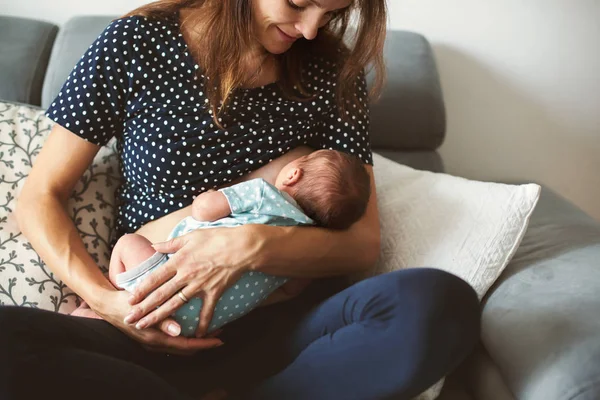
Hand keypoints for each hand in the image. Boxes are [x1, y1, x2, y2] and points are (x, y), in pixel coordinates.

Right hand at [92, 288, 223, 354]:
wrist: (106, 304)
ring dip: (197, 339)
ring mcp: (153, 341)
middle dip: (204, 343)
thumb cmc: (126, 303)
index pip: (187, 345)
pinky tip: (193, 326)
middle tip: (220, 333)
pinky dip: (187, 336)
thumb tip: (179, 331)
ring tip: (211, 329)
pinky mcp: (152, 336)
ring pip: (181, 345)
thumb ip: (162, 320)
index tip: (220, 340)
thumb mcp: (143, 308)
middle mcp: (155, 343)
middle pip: (186, 348)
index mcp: (155, 338)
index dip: (205, 344)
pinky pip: (174, 340)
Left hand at [124, 224, 264, 337]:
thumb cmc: (217, 237)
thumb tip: (154, 246)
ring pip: (176, 305)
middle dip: (143, 309)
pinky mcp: (214, 292)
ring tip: (147, 326)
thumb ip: (171, 244)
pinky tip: (197, 334)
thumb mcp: (191, 236)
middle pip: (160, 295)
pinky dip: (203, 323)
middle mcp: (186, 275)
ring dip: (160, 317)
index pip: (155, 278)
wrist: (241, 246)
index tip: (129, 300)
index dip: (141, 290)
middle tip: (130, 320)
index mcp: (179, 261)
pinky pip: (207, 311)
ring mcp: (199, 286)